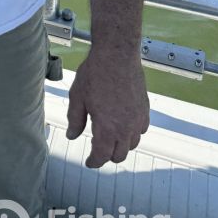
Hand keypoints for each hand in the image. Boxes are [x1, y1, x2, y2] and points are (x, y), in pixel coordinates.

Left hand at [66, 50, 149, 167]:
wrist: (117, 55)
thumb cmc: (95, 73)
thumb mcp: (78, 97)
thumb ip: (75, 120)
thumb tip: (72, 136)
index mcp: (106, 128)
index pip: (101, 156)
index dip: (94, 162)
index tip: (89, 162)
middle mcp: (125, 128)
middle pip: (119, 155)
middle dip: (107, 156)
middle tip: (97, 150)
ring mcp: (137, 119)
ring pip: (132, 144)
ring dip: (121, 146)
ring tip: (110, 138)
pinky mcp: (145, 109)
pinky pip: (141, 130)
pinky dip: (133, 133)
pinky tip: (124, 126)